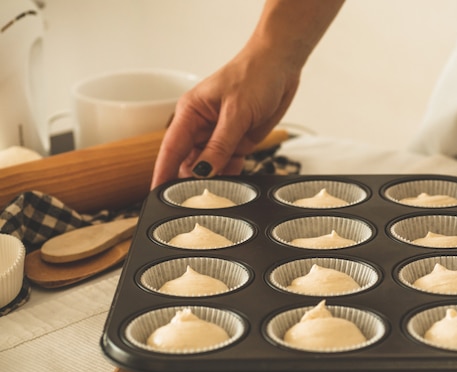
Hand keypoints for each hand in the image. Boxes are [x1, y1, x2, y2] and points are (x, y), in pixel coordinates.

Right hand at [150, 47, 300, 187]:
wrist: (281, 66)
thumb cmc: (254, 75)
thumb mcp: (236, 113)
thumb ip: (220, 145)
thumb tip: (203, 172)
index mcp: (191, 113)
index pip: (171, 148)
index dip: (163, 173)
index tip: (157, 194)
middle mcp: (201, 126)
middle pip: (189, 162)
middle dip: (192, 181)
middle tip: (197, 202)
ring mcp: (220, 136)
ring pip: (210, 167)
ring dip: (215, 180)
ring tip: (219, 195)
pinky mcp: (237, 142)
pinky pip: (229, 165)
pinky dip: (232, 175)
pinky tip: (235, 184)